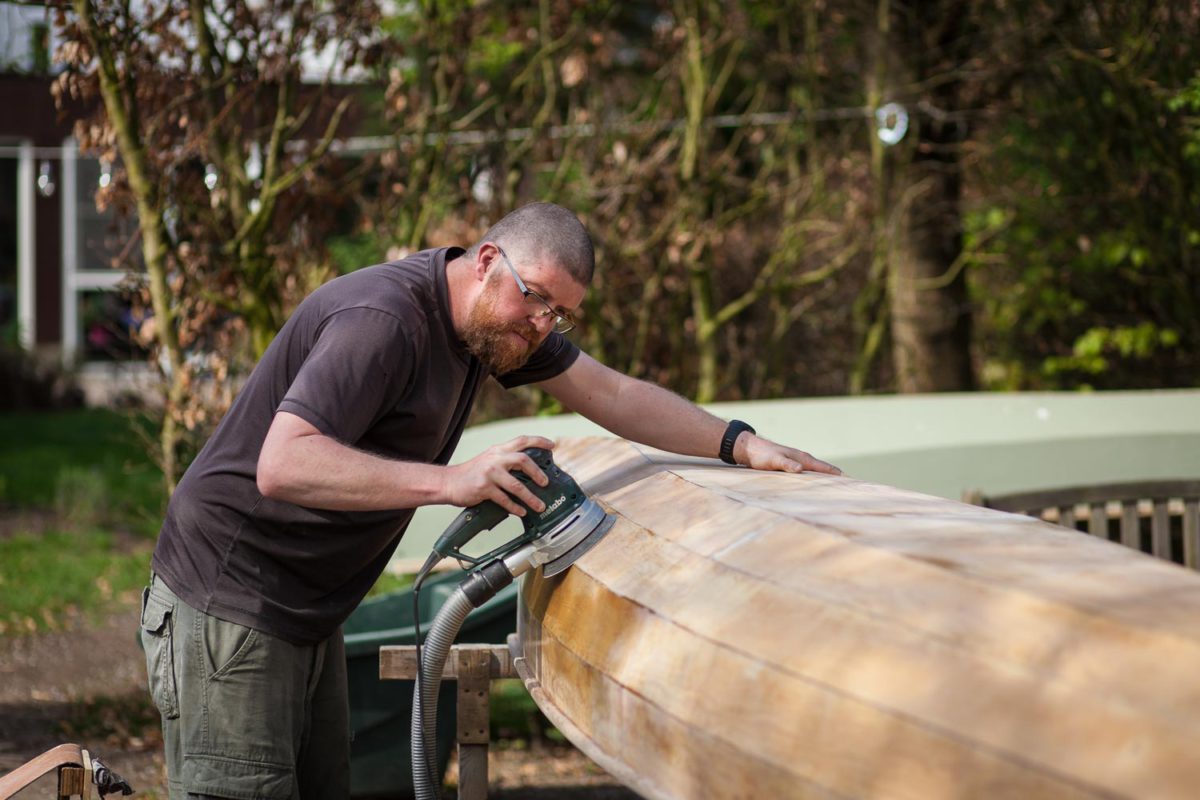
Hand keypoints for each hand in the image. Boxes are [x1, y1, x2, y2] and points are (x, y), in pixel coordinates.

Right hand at [441, 436, 555, 514]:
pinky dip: (515, 508)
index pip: (522, 440)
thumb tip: (529, 470)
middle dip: (538, 472)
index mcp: (498, 450)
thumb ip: (506, 460)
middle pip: (523, 460)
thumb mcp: (489, 460)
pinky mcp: (484, 488)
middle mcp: (495, 459)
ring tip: (539, 505)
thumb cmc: (471, 473)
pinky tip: (521, 512)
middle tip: (546, 483)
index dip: (539, 441)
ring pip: (516, 485)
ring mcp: (489, 473)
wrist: (448, 482)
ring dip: (530, 497)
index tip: (552, 445)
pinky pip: (504, 500)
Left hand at [735, 433, 841, 475]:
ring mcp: (796, 460)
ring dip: (825, 474)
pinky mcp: (790, 463)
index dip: (834, 473)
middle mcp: (801, 458)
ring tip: (836, 482)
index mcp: (801, 458)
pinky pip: (807, 470)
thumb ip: (786, 465)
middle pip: (822, 467)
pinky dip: (814, 475)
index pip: (822, 467)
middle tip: (850, 482)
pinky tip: (814, 480)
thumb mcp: (773, 461)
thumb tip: (801, 469)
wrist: (749, 448)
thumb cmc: (761, 455)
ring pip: (815, 468)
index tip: (848, 479)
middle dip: (835, 474)